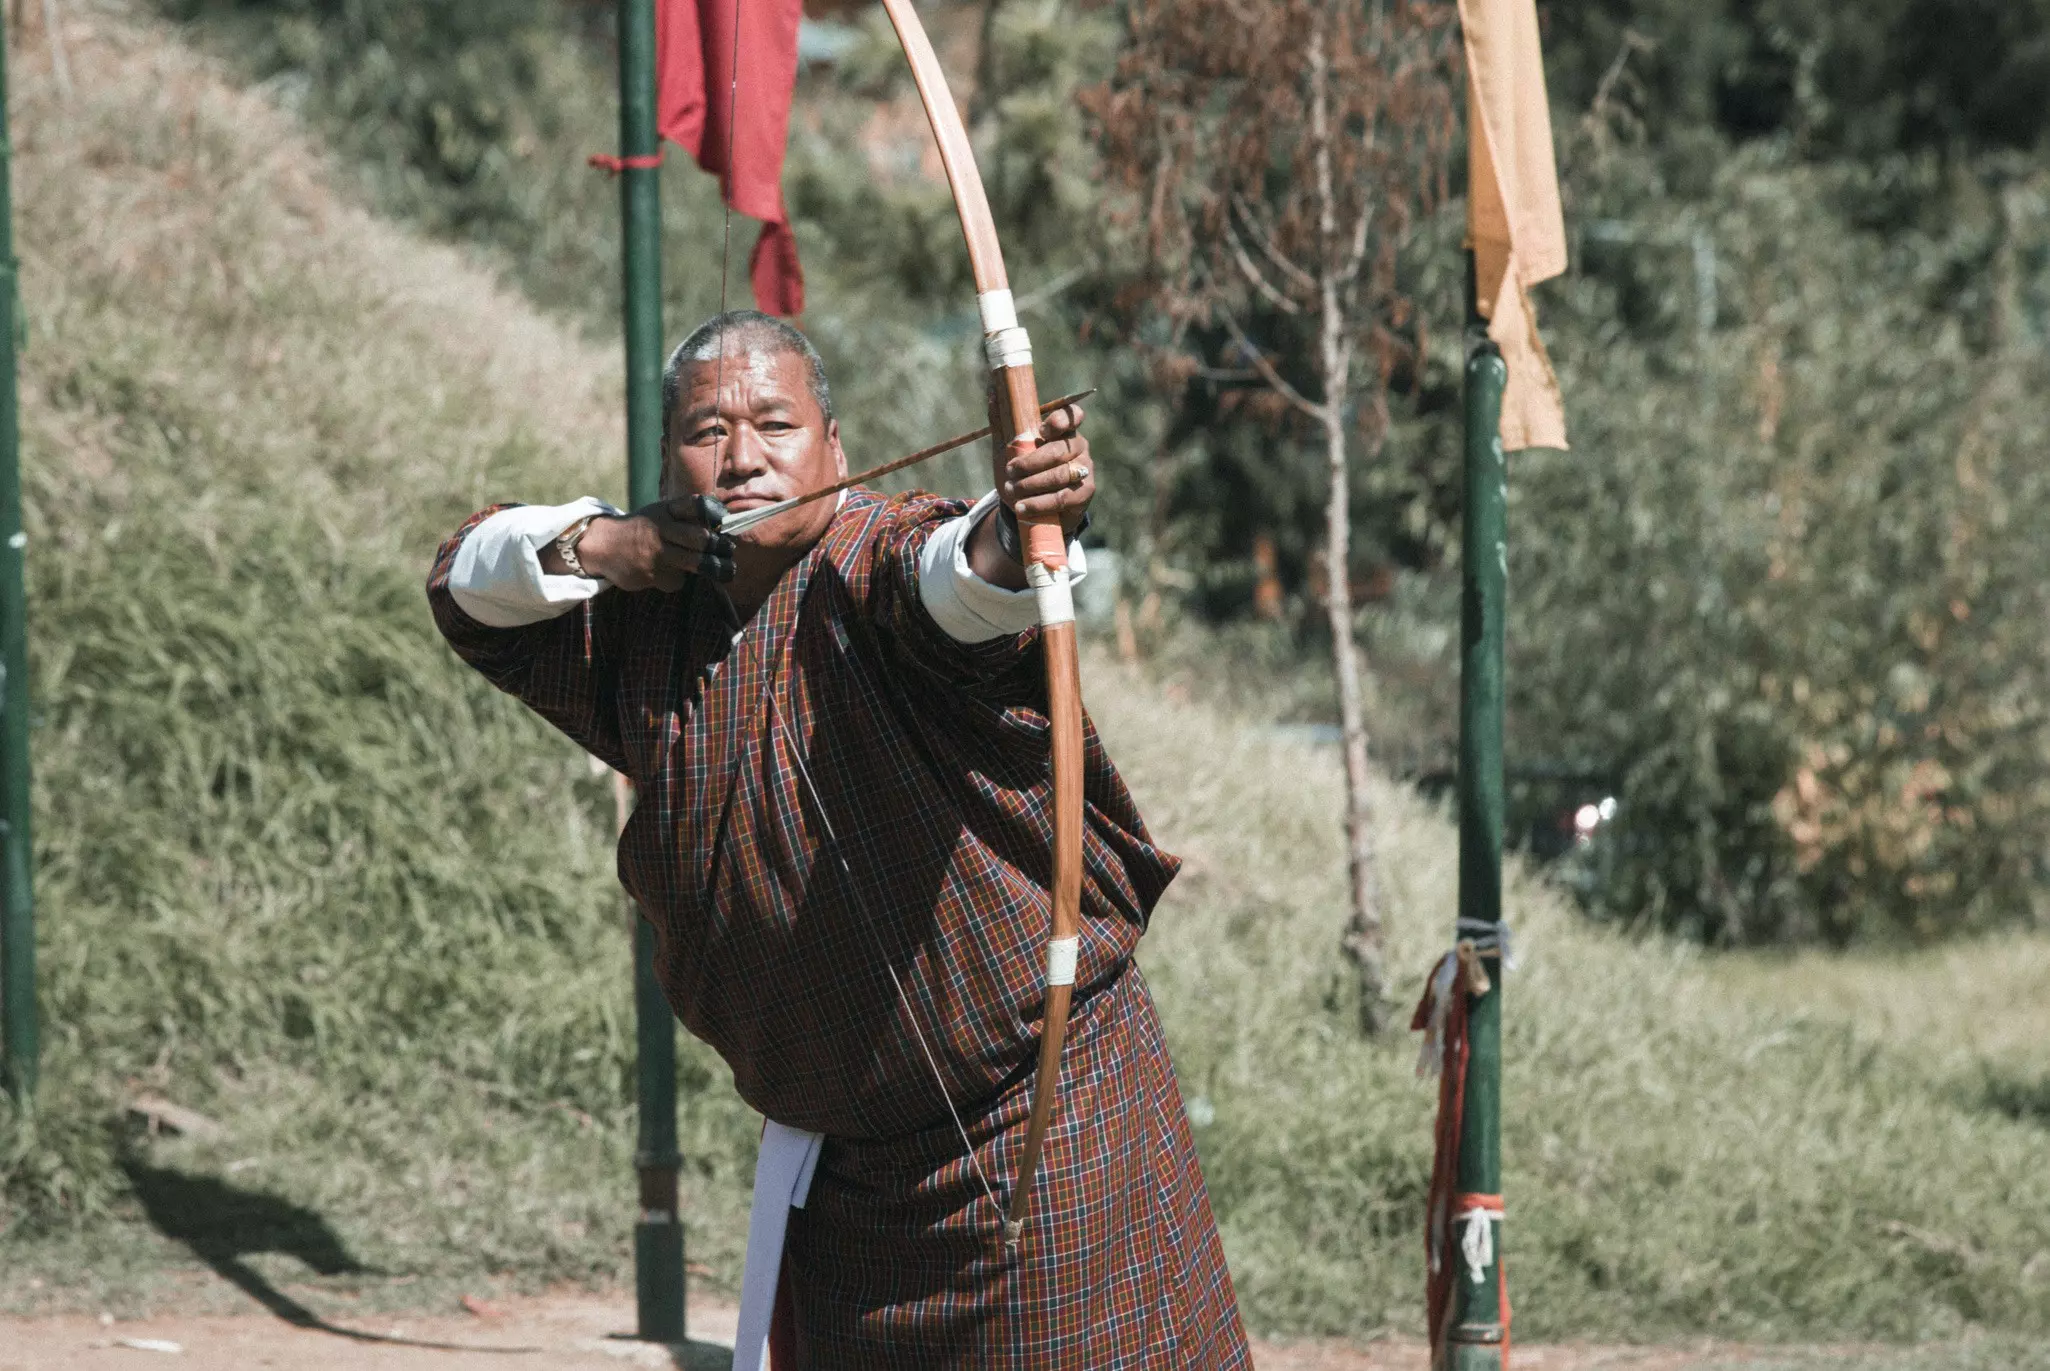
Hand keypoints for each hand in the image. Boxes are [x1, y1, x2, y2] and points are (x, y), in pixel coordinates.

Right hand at [564, 496, 734, 591]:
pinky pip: (676, 580)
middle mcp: (660, 528)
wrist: (602, 546)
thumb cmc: (641, 529)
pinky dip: (677, 578)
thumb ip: (684, 518)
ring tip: (727, 572)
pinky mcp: (650, 573)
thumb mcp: (659, 514)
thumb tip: (722, 527)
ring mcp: (655, 552)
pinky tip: (666, 572)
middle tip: (729, 551)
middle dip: (719, 546)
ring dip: (713, 567)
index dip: (713, 512)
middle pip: (699, 538)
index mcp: (664, 511)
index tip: (725, 521)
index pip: (693, 506)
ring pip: (694, 562)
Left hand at [990, 393, 1094, 536]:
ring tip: (1012, 490)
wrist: (1031, 505)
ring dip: (1031, 484)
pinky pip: (1062, 498)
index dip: (1060, 421)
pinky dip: (1038, 503)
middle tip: (1010, 471)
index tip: (1041, 431)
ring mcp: (1084, 469)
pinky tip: (1022, 507)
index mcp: (1063, 429)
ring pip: (1059, 475)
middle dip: (1030, 463)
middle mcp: (1079, 446)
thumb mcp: (1008, 447)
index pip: (1072, 416)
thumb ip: (1002, 421)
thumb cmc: (1022, 470)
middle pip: (1058, 451)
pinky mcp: (1084, 492)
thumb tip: (992, 392)